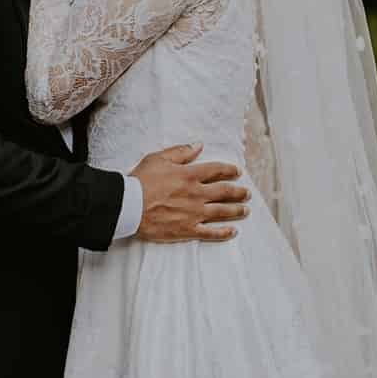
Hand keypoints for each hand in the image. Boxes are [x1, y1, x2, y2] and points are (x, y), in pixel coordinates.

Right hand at [130, 143, 250, 241]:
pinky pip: (211, 232)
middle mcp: (196, 193)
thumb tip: (198, 145)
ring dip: (237, 210)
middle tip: (247, 193)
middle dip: (239, 192)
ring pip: (222, 211)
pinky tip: (233, 231)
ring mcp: (194, 213)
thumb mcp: (159, 158)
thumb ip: (181, 152)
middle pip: (224, 191)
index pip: (216, 170)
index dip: (230, 170)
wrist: (129, 206)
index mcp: (190, 175)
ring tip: (246, 210)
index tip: (238, 172)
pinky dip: (224, 232)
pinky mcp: (188, 229)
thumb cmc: (141, 181)